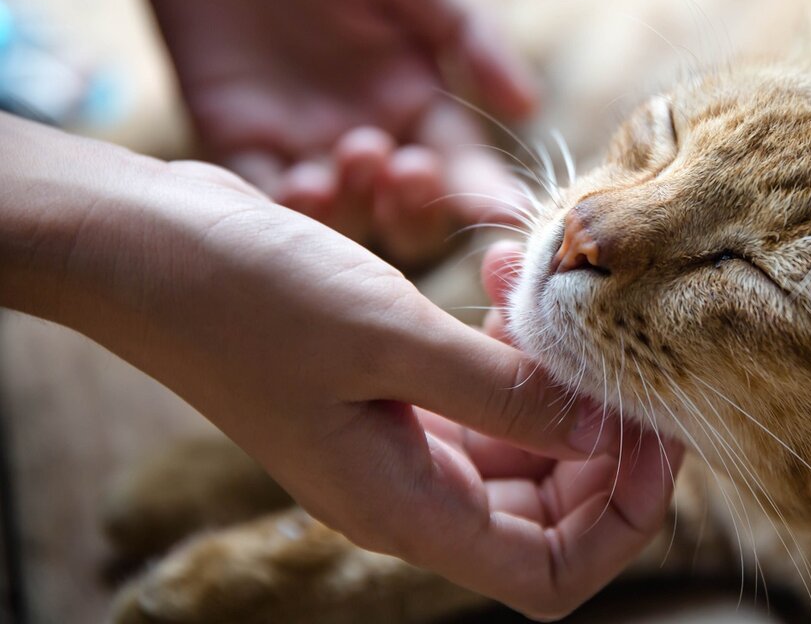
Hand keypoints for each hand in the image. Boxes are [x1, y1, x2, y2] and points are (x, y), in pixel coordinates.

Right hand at [0, 115, 679, 618]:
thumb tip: (602, 430)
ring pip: (520, 439)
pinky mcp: (388, 389)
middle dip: (600, 434)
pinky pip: (478, 389)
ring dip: (549, 370)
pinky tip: (502, 273)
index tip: (652, 431)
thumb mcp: (388, 338)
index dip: (621, 518)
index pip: (550, 573)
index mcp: (406, 507)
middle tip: (620, 345)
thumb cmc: (247, 297)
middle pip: (551, 508)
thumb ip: (503, 391)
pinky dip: (505, 342)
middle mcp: (409, 489)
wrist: (145, 249)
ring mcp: (397, 440)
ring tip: (540, 280)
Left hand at [113, 0, 536, 266]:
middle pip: (405, 208)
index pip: (462, 161)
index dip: (485, 191)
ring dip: (359, 206)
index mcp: (417, 95)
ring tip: (358, 154)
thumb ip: (468, 32)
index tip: (508, 211)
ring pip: (342, 216)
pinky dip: (285, 210)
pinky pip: (264, 198)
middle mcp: (367, 131)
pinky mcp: (236, 139)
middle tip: (411, 167)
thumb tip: (530, 107)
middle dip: (417, 206)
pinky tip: (303, 183)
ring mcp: (301, 142)